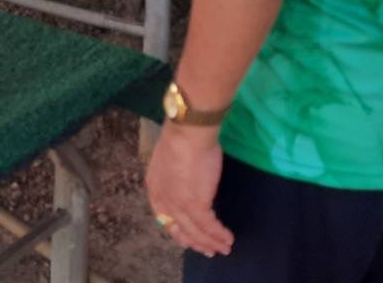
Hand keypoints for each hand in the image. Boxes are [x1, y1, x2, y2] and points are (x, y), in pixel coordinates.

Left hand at [144, 123, 232, 257]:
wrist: (189, 132)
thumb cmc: (182, 138)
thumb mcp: (170, 159)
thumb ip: (174, 174)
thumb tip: (186, 179)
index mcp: (155, 187)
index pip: (163, 216)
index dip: (176, 229)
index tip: (186, 237)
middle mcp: (164, 200)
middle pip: (179, 228)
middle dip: (194, 241)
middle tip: (207, 250)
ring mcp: (178, 204)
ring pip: (195, 231)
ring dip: (211, 242)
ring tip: (223, 248)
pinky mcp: (196, 204)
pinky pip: (209, 226)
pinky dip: (219, 234)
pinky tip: (227, 239)